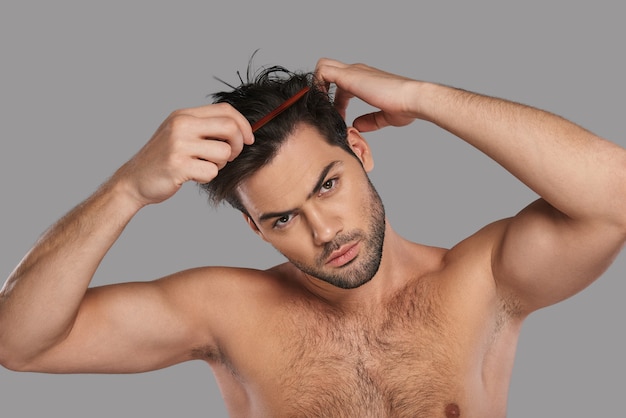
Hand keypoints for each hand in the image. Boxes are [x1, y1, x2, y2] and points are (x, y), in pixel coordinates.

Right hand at [113, 103, 253, 205]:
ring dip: (220, 165)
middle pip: (230, 128)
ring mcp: (178, 145)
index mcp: (183, 115)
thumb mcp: (179, 134)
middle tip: (230, 156)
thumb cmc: (162, 159)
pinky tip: (192, 176)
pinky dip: (206, 177)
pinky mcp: (178, 166)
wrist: (133, 180)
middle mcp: (181, 126)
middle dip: (238, 145)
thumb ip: (204, 127)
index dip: (243, 124)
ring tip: (203, 166)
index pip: (226, 110)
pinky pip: (211, 172)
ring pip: (224, 153)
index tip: (249, 139)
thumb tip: (241, 130)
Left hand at [314, 58, 419, 131]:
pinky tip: (322, 103)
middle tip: (325, 110)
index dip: (335, 100)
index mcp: (366, 79)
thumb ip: (370, 120)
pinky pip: (322, 72)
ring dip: (318, 86)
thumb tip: (357, 125)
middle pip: (329, 70)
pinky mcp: (349, 75)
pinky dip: (317, 86)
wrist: (412, 99)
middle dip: (323, 89)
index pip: (341, 82)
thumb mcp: (384, 116)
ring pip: (323, 66)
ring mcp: (353, 71)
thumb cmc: (405, 107)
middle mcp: (358, 71)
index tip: (338, 116)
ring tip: (321, 107)